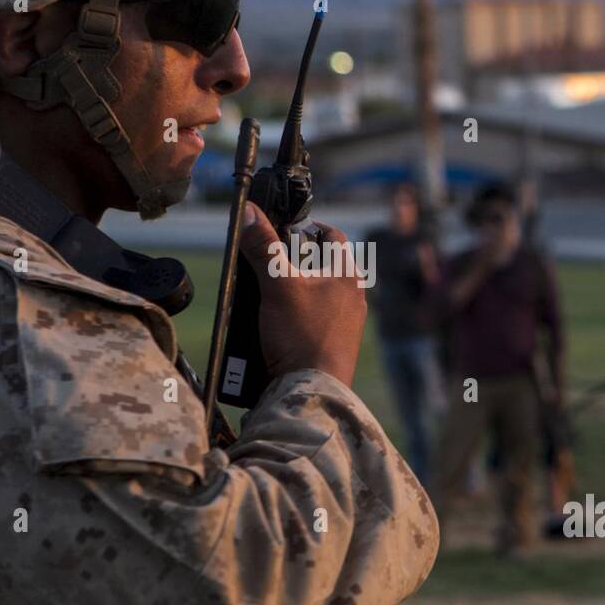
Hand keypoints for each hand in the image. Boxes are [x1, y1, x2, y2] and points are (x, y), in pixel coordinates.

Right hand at [239, 204, 366, 387]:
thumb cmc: (301, 336)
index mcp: (348, 276)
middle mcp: (354, 297)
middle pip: (325, 265)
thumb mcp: (277, 285)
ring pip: (321, 294)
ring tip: (272, 293)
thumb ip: (263, 247)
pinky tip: (279, 323)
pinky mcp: (337, 346)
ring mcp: (348, 324)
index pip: (332, 236)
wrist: (311, 392)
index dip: (309, 226)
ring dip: (298, 289)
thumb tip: (249, 213)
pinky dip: (300, 315)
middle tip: (272, 260)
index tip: (287, 227)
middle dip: (298, 260)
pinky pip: (318, 319)